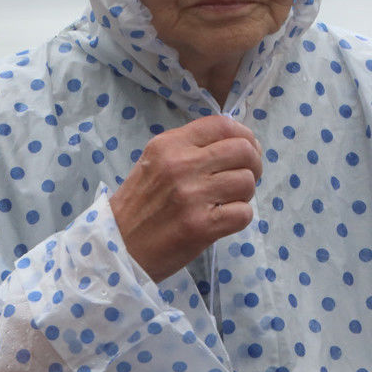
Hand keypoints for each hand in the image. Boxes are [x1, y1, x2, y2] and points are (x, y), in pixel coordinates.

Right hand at [109, 114, 262, 281]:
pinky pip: (244, 213)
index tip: (247, 149)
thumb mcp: (155, 162)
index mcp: (169, 144)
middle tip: (244, 178)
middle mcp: (181, 164)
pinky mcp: (201, 226)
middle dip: (253, 164)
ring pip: (246, 182)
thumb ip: (190, 148)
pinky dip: (239, 217)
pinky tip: (222, 220)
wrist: (118, 246)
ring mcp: (192, 195)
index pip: (222, 125)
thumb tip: (239, 142)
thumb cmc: (140, 204)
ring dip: (244, 194)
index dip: (244, 136)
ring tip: (226, 202)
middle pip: (243, 150)